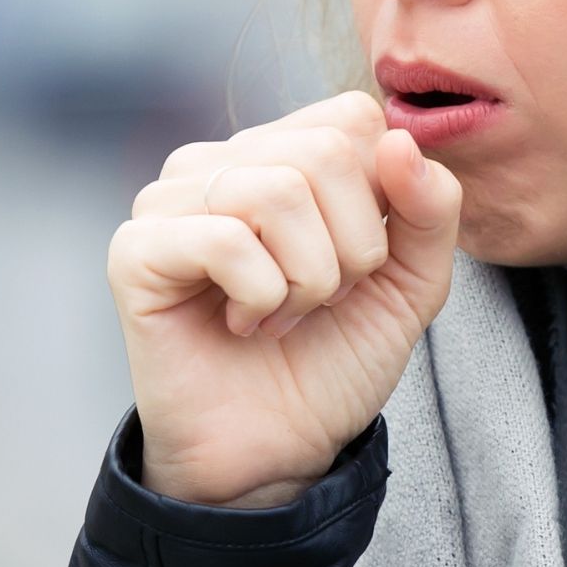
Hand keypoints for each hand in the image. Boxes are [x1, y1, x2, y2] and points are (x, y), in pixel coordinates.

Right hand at [105, 89, 462, 506]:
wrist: (278, 449)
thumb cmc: (333, 358)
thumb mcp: (412, 281)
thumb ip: (430, 208)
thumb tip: (401, 141)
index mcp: (282, 153)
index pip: (353, 118)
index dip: (382, 197)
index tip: (360, 261)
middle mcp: (221, 162)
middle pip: (324, 152)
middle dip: (352, 246)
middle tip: (322, 298)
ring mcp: (171, 200)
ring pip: (277, 192)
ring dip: (307, 277)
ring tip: (284, 314)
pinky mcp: (136, 250)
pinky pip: (224, 239)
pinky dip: (261, 295)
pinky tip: (245, 324)